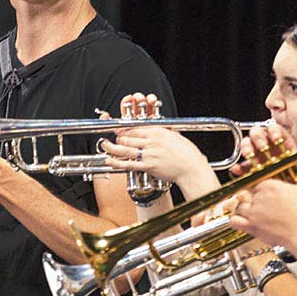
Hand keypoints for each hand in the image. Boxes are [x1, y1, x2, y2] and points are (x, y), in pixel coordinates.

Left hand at [101, 92, 217, 198]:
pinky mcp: (149, 166)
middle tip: (110, 138)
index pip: (136, 128)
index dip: (123, 129)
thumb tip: (155, 132)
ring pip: (125, 149)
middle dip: (117, 138)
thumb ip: (163, 133)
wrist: (192, 168)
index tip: (117, 129)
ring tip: (104, 145)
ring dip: (112, 147)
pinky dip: (117, 162)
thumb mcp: (174, 137)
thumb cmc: (187, 153)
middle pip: (128, 137)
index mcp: (158, 131)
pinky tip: (109, 160)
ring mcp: (149, 153)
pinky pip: (129, 163)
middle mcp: (152, 141)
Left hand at [230, 170, 296, 248]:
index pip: (254, 182)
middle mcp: (259, 196)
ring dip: (242, 209)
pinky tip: (240, 221)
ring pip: (238, 206)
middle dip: (250, 199)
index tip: (263, 194)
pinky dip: (234, 221)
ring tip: (249, 213)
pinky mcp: (251, 226)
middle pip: (245, 193)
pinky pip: (234, 221)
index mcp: (270, 184)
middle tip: (258, 205)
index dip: (257, 188)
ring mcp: (254, 211)